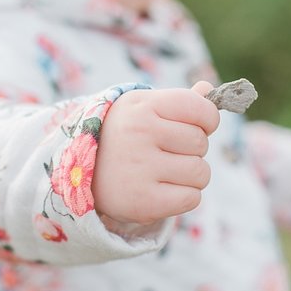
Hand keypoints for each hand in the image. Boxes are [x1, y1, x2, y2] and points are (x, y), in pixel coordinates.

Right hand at [92, 82, 219, 227]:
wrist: (82, 174)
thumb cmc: (123, 136)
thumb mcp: (143, 109)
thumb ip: (178, 101)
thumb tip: (208, 90)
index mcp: (141, 107)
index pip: (201, 109)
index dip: (206, 120)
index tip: (192, 126)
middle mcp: (138, 134)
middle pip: (201, 143)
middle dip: (190, 150)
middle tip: (163, 153)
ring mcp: (139, 169)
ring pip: (201, 173)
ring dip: (189, 176)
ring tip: (161, 172)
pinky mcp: (142, 201)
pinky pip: (192, 198)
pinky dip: (183, 197)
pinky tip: (160, 190)